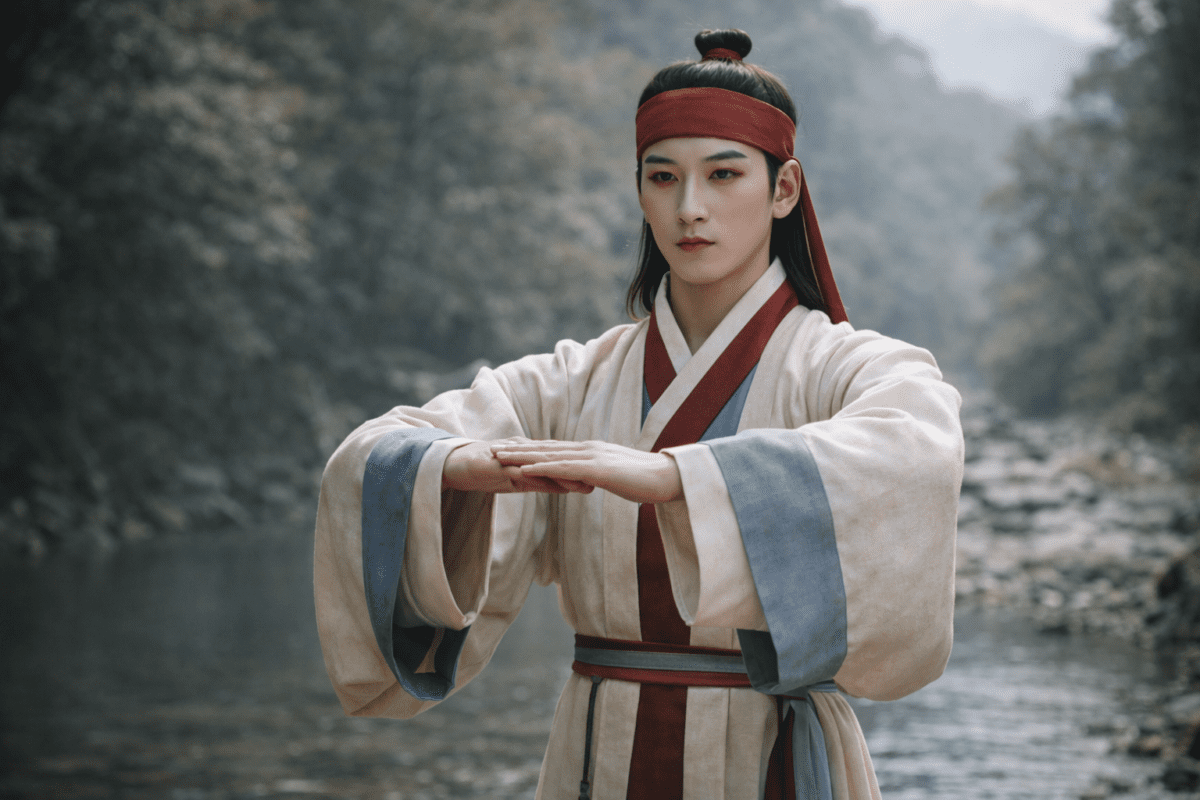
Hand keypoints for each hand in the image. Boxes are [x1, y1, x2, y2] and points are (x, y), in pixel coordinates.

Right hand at [441, 440, 592, 493]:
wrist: (450, 463)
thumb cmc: (481, 471)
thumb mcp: (513, 480)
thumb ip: (536, 481)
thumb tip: (561, 486)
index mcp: (529, 456)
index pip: (559, 463)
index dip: (580, 469)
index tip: (602, 477)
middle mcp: (524, 453)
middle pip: (556, 463)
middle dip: (578, 472)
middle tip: (601, 481)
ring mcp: (511, 459)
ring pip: (541, 467)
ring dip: (562, 476)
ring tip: (582, 485)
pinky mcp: (497, 466)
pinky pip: (518, 473)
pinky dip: (534, 478)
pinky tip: (547, 484)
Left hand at [490, 438, 682, 503]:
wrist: (669, 478)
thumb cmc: (647, 481)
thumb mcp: (616, 477)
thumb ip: (600, 475)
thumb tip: (589, 481)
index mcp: (591, 450)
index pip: (554, 448)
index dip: (529, 447)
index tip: (508, 447)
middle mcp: (587, 448)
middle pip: (545, 447)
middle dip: (516, 447)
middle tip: (491, 448)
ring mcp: (591, 457)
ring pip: (548, 456)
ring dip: (519, 456)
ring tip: (497, 457)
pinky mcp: (596, 470)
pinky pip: (561, 469)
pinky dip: (538, 468)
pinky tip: (521, 471)